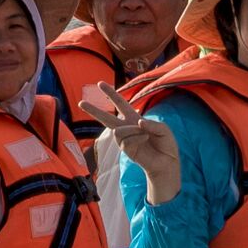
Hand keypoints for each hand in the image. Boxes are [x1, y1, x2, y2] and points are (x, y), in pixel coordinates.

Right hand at [78, 83, 180, 204]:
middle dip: (94, 110)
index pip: (120, 103)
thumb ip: (152, 124)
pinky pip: (125, 140)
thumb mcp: (163, 129)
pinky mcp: (126, 150)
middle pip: (106, 118)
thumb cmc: (165, 145)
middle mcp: (127, 128)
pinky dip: (136, 138)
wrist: (167, 163)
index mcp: (134, 119)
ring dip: (131, 130)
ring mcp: (125, 140)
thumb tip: (138, 122)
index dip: (111, 93)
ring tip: (144, 134)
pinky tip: (144, 139)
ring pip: (116, 130)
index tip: (100, 84)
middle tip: (81, 102)